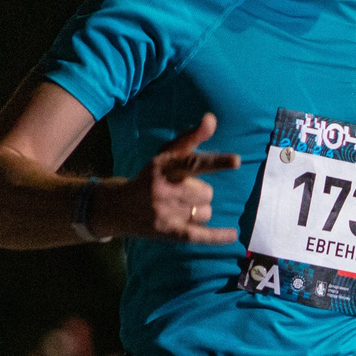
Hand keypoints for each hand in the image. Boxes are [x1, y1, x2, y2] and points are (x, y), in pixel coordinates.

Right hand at [116, 113, 239, 243]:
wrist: (118, 208)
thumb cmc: (150, 178)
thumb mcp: (165, 156)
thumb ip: (190, 137)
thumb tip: (212, 119)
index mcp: (164, 166)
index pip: (193, 163)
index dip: (216, 162)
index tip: (237, 161)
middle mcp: (164, 189)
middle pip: (206, 192)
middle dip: (200, 193)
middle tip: (181, 193)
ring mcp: (165, 213)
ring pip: (205, 212)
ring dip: (199, 211)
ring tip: (179, 209)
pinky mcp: (168, 232)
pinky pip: (200, 235)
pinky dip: (217, 236)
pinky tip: (233, 235)